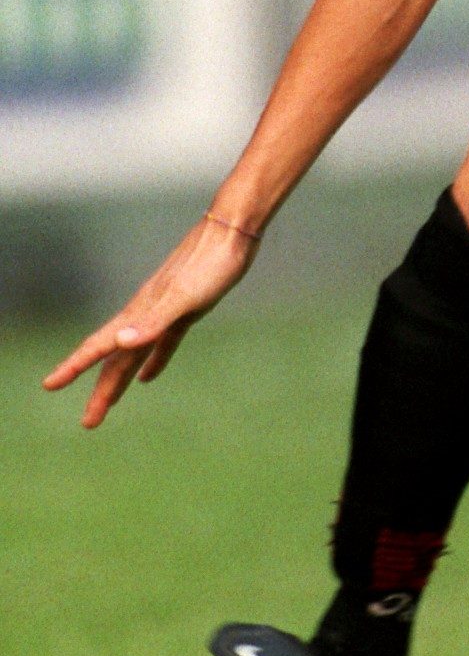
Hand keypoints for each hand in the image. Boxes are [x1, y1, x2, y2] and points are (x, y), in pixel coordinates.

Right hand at [42, 215, 260, 427]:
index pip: (100, 347)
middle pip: (116, 360)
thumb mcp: (184, 298)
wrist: (232, 231)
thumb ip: (153, 321)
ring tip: (107, 405)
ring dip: (121, 380)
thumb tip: (119, 342)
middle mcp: (146, 314)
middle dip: (100, 391)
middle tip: (88, 423)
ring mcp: (165, 312)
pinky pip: (163, 344)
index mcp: (140, 313)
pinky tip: (149, 377)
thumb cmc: (210, 263)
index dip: (73, 367)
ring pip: (134, 355)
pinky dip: (154, 361)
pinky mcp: (186, 310)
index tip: (49, 385)